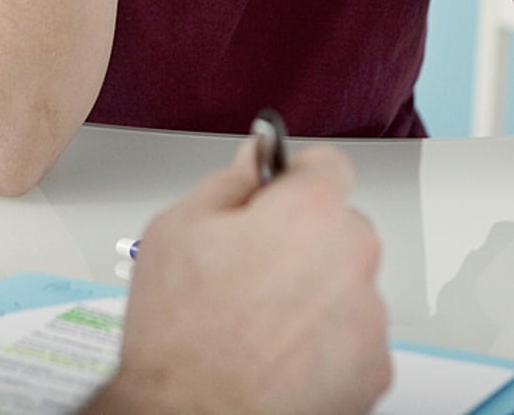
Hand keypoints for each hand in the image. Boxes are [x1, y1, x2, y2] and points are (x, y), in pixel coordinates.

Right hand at [92, 140, 389, 414]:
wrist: (190, 412)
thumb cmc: (180, 328)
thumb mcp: (178, 225)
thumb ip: (228, 181)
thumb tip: (253, 162)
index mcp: (308, 213)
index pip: (328, 164)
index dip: (295, 171)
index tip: (278, 185)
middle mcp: (352, 260)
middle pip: (339, 224)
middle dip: (301, 233)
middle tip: (249, 259)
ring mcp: (368, 321)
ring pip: (344, 281)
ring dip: (313, 286)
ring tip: (257, 313)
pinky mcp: (373, 371)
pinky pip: (351, 333)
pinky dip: (323, 336)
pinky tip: (276, 346)